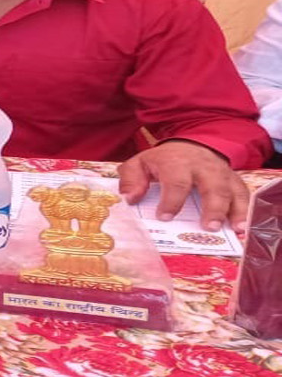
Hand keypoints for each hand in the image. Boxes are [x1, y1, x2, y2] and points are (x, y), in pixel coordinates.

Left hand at [119, 139, 248, 231]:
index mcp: (177, 162)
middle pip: (212, 186)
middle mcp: (203, 167)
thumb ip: (130, 179)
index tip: (165, 217)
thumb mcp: (140, 164)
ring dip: (235, 211)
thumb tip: (130, 198)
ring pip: (232, 191)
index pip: (176, 181)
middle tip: (209, 227)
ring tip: (235, 230)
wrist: (190, 146)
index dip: (171, 200)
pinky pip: (244, 194)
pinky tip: (244, 226)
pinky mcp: (233, 180)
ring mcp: (222, 173)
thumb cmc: (163, 161)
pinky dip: (246, 210)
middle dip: (212, 207)